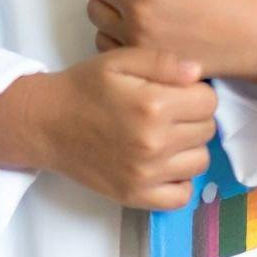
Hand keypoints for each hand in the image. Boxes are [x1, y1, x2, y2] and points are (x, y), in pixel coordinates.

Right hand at [0, 47, 217, 209]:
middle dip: (193, 116)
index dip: (195, 91)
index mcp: (153, 105)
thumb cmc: (83, 87)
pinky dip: (179, 180)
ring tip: (164, 134)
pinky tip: (162, 162)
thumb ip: (162, 62)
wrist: (46, 122)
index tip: (176, 90)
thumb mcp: (118, 60)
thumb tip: (198, 73)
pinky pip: (182, 195)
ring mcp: (147, 173)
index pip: (209, 101)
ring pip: (201, 161)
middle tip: (167, 110)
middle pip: (207, 129)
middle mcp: (154, 142)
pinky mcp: (137, 196)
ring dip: (189, 146)